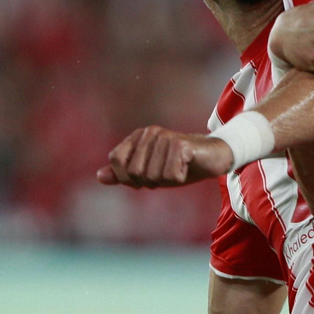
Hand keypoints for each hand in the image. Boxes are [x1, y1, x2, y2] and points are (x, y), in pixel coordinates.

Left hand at [96, 126, 233, 187]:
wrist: (215, 157)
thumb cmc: (181, 165)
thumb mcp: (150, 172)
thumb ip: (124, 174)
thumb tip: (99, 176)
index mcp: (138, 136)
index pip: (116, 162)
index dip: (130, 177)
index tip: (148, 175)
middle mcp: (150, 132)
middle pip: (133, 172)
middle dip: (150, 181)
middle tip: (167, 172)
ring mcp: (165, 137)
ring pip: (153, 177)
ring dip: (167, 180)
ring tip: (179, 168)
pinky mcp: (180, 145)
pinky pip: (170, 176)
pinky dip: (180, 178)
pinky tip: (188, 167)